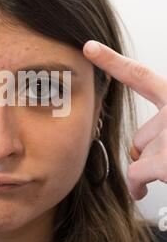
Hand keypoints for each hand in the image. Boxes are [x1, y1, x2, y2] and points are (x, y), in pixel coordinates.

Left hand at [83, 40, 166, 199]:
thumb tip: (139, 150)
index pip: (141, 76)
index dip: (113, 62)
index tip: (90, 48)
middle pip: (143, 133)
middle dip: (152, 152)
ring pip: (139, 152)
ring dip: (150, 168)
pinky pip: (136, 172)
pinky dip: (136, 185)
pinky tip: (141, 192)